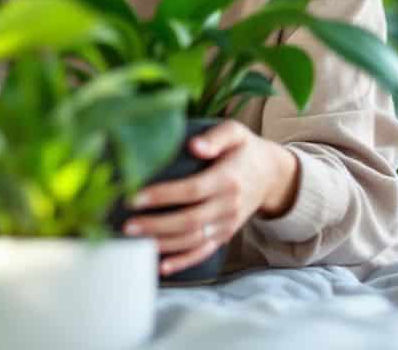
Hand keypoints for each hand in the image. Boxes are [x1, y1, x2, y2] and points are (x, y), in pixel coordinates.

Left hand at [122, 120, 299, 275]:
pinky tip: (161, 266)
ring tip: (135, 241)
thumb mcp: (235, 132)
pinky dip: (182, 261)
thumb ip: (215, 137)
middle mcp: (228, 205)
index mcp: (228, 179)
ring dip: (163, 244)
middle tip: (127, 226)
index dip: (162, 196)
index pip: (192, 190)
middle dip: (155, 225)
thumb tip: (194, 146)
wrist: (270, 175)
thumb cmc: (244, 150)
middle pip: (189, 220)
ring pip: (193, 240)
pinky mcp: (224, 235)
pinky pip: (203, 252)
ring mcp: (227, 223)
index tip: (134, 197)